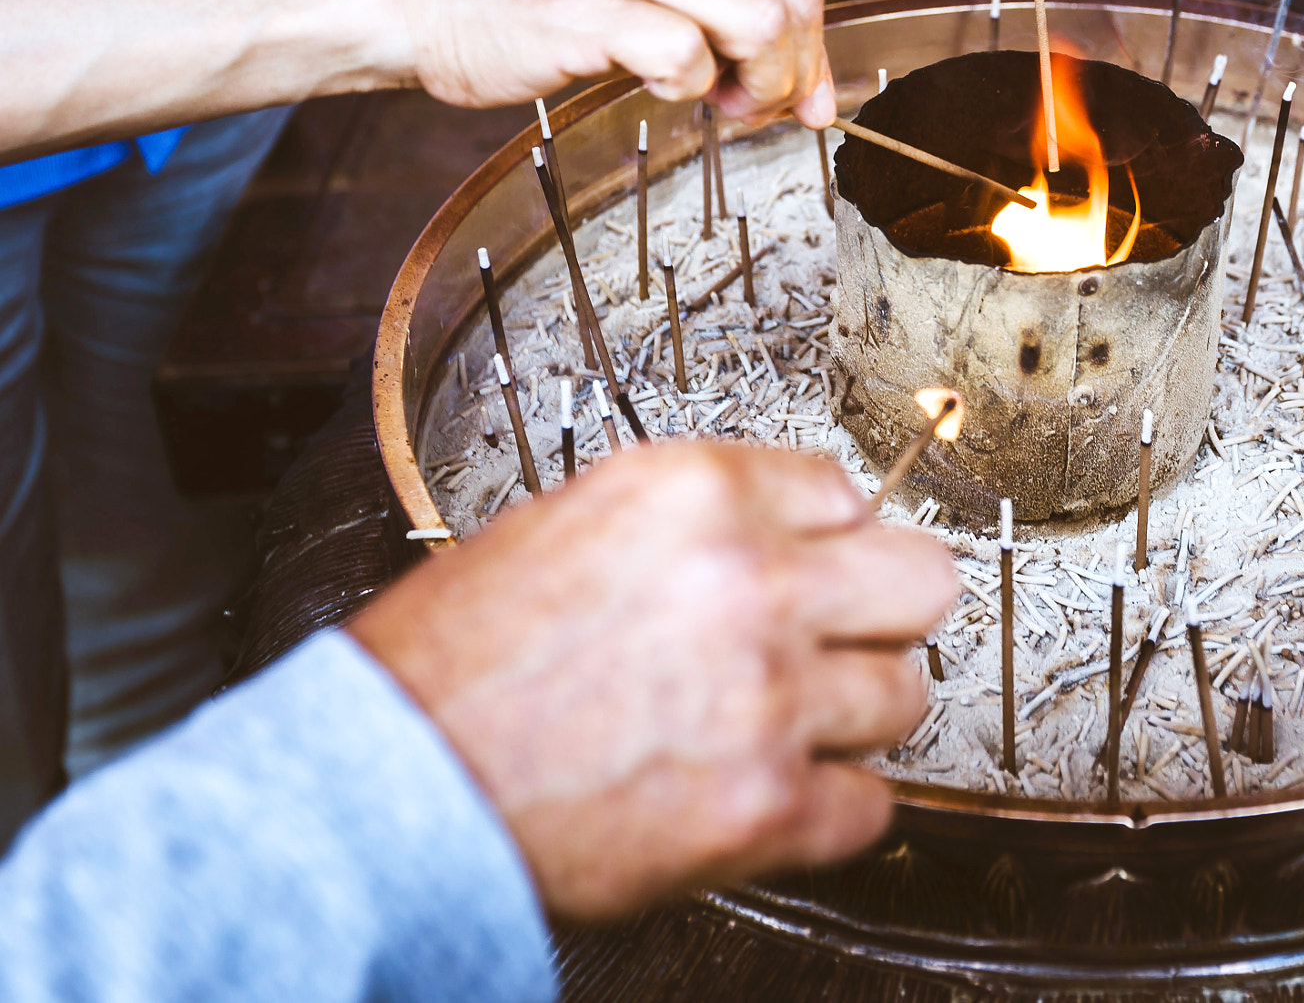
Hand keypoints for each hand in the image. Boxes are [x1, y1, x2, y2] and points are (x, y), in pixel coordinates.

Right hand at [348, 441, 956, 916]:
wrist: (382, 788)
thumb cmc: (451, 663)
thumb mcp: (571, 525)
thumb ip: (695, 524)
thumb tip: (783, 538)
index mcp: (695, 492)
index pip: (846, 493)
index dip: (825, 542)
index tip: (809, 572)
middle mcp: (749, 580)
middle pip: (921, 580)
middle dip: (880, 614)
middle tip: (836, 643)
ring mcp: (768, 696)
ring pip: (905, 695)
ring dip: (852, 716)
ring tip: (776, 728)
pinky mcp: (767, 807)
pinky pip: (874, 805)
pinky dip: (829, 810)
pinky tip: (766, 795)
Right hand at [398, 0, 838, 127]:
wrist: (419, 0)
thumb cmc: (525, 2)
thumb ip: (715, 9)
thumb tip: (809, 87)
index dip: (808, 51)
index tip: (804, 99)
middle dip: (793, 72)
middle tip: (751, 107)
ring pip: (762, 21)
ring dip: (757, 83)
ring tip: (714, 100)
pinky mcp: (591, 4)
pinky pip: (689, 56)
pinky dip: (686, 89)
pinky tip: (651, 86)